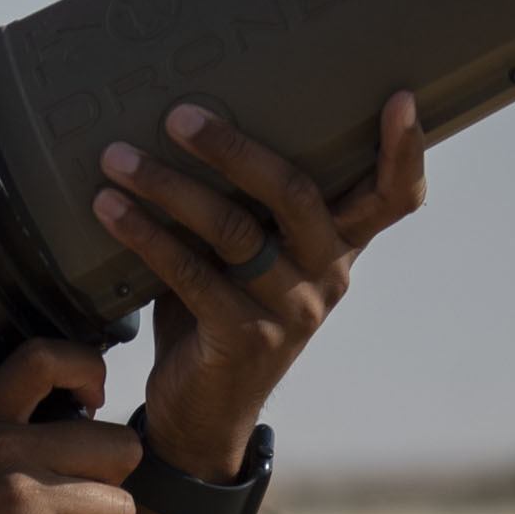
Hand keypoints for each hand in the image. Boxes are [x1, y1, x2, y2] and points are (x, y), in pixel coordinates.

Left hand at [91, 92, 426, 479]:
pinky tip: (109, 209)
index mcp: (337, 248)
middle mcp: (327, 275)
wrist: (200, 415)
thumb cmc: (215, 317)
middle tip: (178, 115)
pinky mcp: (244, 337)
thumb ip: (241, 208)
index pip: (394, 198)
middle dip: (233, 147)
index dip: (404, 150)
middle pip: (295, 193)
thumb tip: (187, 127)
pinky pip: (191, 273)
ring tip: (118, 159)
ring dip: (168, 187)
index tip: (399, 98)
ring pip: (233, 229)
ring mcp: (291, 310)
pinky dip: (145, 235)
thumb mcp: (240, 260)